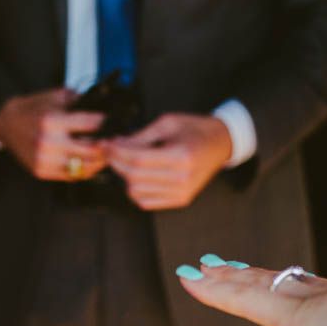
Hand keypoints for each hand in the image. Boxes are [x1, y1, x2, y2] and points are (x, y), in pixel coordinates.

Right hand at [0, 89, 108, 181]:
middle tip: (116, 141)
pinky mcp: (41, 171)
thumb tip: (103, 104)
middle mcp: (48, 143)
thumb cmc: (34, 108)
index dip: (107, 123)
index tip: (115, 122)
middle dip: (107, 145)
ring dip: (99, 162)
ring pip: (83, 167)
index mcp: (52, 121)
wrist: (6, 124)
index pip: (91, 124)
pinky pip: (71, 176)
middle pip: (91, 150)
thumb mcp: (55, 97)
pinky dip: (84, 171)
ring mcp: (44, 160)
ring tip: (107, 154)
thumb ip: (78, 101)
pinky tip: (91, 163)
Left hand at [104, 113, 232, 210]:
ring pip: (136, 192)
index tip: (106, 144)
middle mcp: (182, 178)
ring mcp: (182, 192)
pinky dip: (135, 191)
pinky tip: (135, 176)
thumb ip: (140, 136)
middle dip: (116, 163)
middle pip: (135, 176)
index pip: (138, 159)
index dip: (117, 152)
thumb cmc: (194, 129)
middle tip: (109, 151)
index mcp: (181, 156)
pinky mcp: (181, 200)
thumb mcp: (168, 123)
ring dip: (124, 177)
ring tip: (123, 162)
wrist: (220, 143)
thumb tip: (115, 144)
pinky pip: (146, 202)